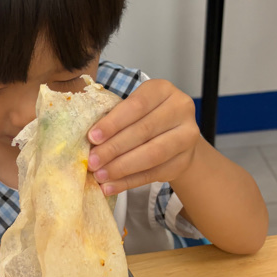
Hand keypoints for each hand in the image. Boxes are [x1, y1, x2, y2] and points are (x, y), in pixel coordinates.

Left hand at [87, 79, 199, 194]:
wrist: (174, 135)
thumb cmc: (145, 117)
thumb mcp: (132, 109)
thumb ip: (114, 119)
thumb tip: (89, 142)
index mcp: (162, 90)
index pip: (137, 105)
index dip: (113, 122)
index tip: (92, 137)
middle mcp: (180, 109)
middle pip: (144, 130)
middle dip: (114, 148)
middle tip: (92, 161)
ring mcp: (187, 136)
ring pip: (153, 154)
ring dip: (122, 167)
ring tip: (100, 175)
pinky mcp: (184, 160)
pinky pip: (155, 173)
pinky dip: (129, 182)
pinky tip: (111, 186)